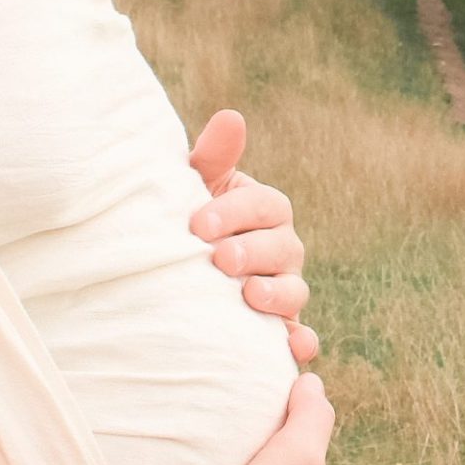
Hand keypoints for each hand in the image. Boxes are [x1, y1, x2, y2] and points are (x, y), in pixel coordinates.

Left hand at [189, 109, 315, 361]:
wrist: (163, 282)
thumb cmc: (182, 225)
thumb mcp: (191, 190)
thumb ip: (212, 158)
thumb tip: (232, 116)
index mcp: (262, 212)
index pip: (266, 205)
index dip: (237, 212)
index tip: (198, 224)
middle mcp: (280, 249)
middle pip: (285, 247)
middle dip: (254, 252)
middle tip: (219, 259)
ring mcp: (283, 290)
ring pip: (296, 290)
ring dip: (278, 293)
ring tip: (249, 295)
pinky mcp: (277, 331)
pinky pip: (299, 337)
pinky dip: (301, 342)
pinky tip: (294, 347)